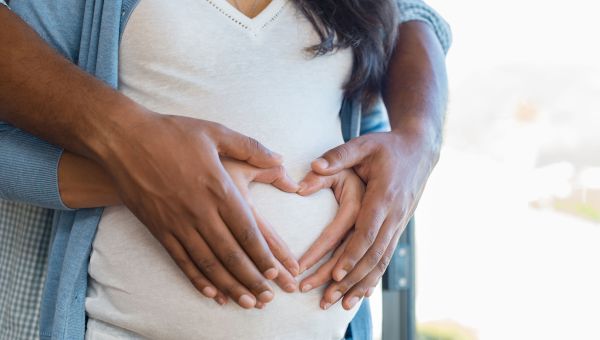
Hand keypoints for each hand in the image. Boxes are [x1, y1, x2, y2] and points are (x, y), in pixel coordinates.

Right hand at [98, 112, 286, 308]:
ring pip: (208, 262)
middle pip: (230, 253)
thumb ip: (251, 148)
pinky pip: (181, 260)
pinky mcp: (158, 228)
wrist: (122, 139)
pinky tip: (211, 292)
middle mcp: (199, 210)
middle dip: (252, 278)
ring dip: (229, 285)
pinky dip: (197, 279)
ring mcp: (177, 222)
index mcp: (218, 187)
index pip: (247, 230)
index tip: (276, 271)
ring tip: (246, 302)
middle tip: (267, 298)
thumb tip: (281, 159)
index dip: (263, 254)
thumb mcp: (216, 132)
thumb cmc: (172, 133)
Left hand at [300, 130, 438, 309]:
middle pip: (373, 254)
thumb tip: (312, 167)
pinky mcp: (398, 228)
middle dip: (350, 279)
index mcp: (383, 195)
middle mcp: (394, 214)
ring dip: (361, 285)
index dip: (352, 254)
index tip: (336, 273)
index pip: (367, 231)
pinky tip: (361, 295)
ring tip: (340, 304)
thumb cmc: (387, 146)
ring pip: (381, 261)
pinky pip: (386, 258)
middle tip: (327, 297)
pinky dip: (373, 278)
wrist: (420, 151)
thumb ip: (338, 156)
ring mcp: (398, 223)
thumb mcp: (363, 144)